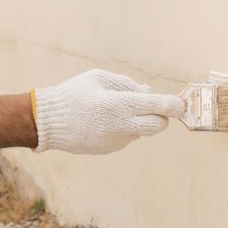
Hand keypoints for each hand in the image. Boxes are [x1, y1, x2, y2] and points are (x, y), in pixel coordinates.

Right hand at [33, 69, 184, 153]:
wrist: (46, 122)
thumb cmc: (74, 93)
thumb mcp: (100, 78)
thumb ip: (127, 84)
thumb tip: (148, 91)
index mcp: (119, 104)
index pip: (158, 107)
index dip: (174, 106)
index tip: (181, 104)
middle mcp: (120, 125)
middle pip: (158, 126)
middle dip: (162, 117)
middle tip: (153, 106)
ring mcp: (115, 140)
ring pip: (142, 131)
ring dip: (139, 121)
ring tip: (116, 110)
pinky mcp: (109, 149)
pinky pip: (127, 137)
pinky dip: (125, 128)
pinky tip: (105, 121)